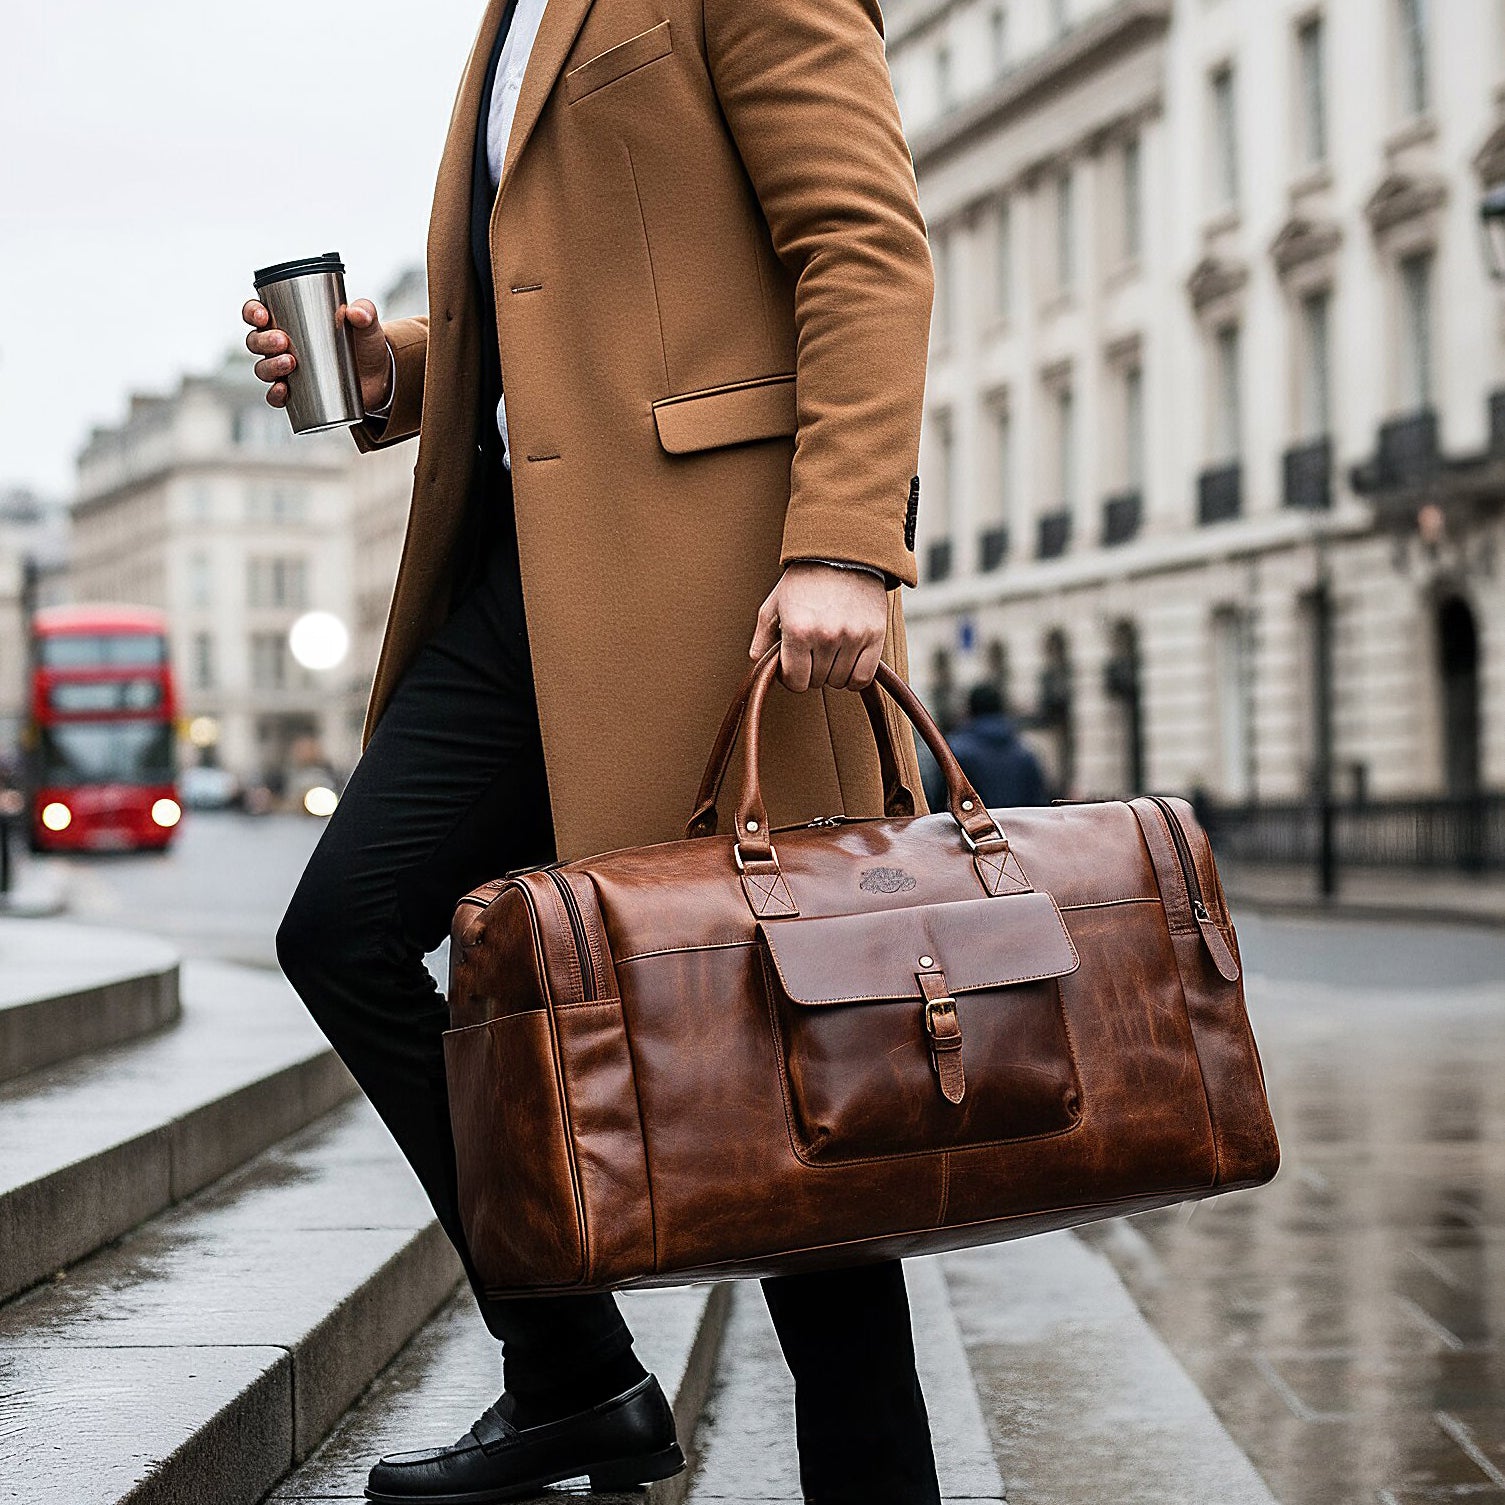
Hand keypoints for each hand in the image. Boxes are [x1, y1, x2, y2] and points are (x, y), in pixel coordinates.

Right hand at [242, 297, 391, 411]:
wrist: (380, 377)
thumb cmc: (365, 343)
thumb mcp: (367, 324)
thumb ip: (365, 312)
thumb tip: (356, 313)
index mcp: (290, 320)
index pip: (258, 313)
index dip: (252, 312)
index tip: (263, 315)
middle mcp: (282, 345)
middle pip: (255, 341)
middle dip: (263, 341)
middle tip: (283, 341)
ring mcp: (288, 370)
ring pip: (263, 368)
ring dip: (269, 366)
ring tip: (290, 363)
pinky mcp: (298, 393)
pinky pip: (276, 396)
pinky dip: (275, 395)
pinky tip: (283, 390)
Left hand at [749, 562, 887, 691]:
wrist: (843, 554)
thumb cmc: (805, 579)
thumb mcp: (775, 603)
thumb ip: (762, 636)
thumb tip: (758, 661)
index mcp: (798, 630)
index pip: (795, 681)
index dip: (792, 677)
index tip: (794, 666)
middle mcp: (825, 636)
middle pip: (817, 682)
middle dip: (811, 671)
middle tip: (812, 652)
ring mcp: (852, 637)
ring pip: (839, 681)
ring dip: (832, 673)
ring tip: (830, 652)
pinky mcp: (874, 635)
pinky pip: (863, 678)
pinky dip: (854, 677)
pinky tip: (847, 662)